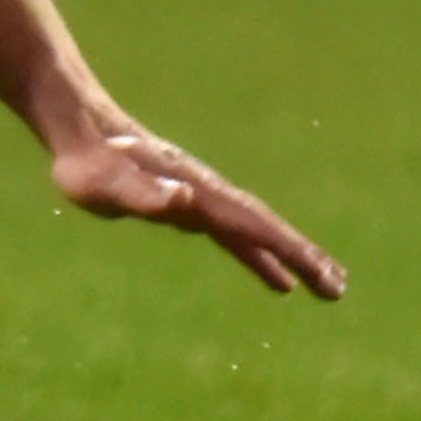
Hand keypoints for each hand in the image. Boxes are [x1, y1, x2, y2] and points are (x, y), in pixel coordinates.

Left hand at [47, 118, 345, 298]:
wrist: (81, 131)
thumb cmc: (89, 164)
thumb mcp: (107, 185)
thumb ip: (144, 194)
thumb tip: (185, 200)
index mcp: (199, 194)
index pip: (254, 226)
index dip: (287, 250)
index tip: (321, 273)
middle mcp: (210, 195)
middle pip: (267, 229)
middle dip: (304, 257)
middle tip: (339, 289)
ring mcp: (205, 200)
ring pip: (259, 233)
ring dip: (293, 258)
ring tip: (328, 286)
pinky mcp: (192, 207)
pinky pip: (237, 237)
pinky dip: (260, 257)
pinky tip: (277, 281)